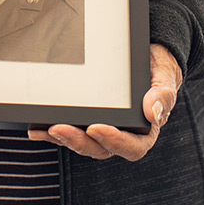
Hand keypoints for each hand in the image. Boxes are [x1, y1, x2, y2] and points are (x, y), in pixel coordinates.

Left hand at [27, 44, 181, 160]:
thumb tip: (154, 113)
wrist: (148, 56)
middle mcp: (123, 133)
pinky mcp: (88, 121)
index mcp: (145, 130)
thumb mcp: (166, 74)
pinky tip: (38, 128)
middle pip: (101, 148)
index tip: (96, 128)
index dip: (113, 141)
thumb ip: (163, 93)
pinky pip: (72, 131)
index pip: (131, 146)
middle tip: (59, 129)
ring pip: (83, 143)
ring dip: (64, 139)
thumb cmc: (158, 67)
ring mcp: (104, 129)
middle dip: (79, 141)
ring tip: (46, 129)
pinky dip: (53, 132)